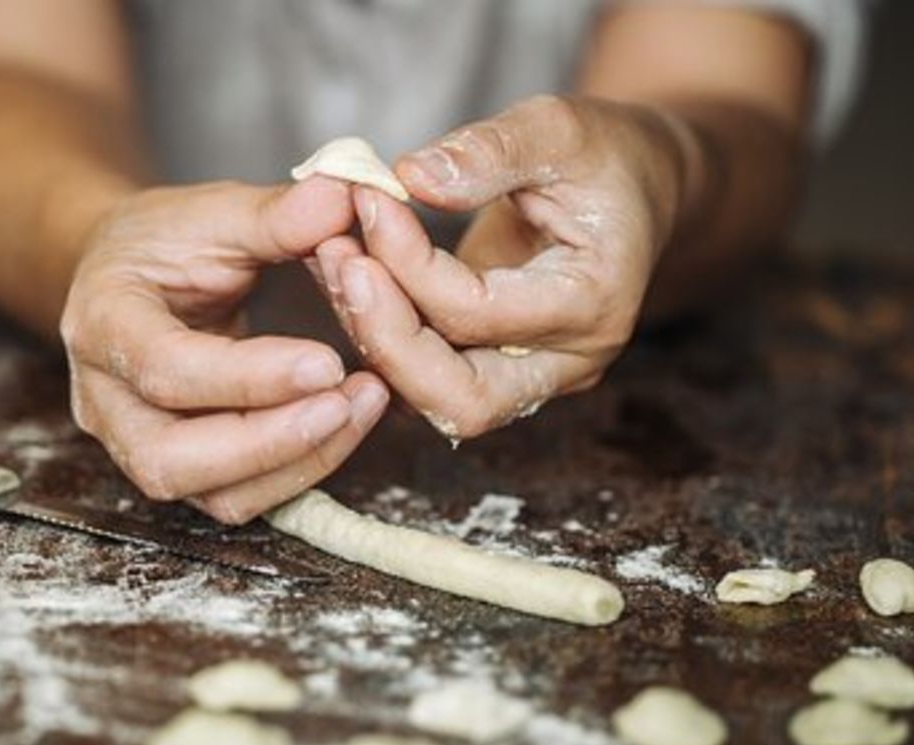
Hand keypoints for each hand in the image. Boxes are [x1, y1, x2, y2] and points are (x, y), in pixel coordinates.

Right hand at [61, 178, 389, 522]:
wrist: (130, 278)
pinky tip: (346, 423)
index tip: (327, 360)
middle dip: (270, 441)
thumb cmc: (165, 244)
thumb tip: (344, 195)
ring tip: (363, 406)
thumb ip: (274, 213)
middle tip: (347, 401)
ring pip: (211, 495)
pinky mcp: (182, 468)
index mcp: (103, 323)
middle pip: (172, 459)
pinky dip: (299, 470)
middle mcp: (105, 401)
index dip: (247, 377)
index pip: (164, 370)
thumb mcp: (211, 212)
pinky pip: (239, 497)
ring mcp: (137, 445)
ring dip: (296, 463)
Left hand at [312, 95, 693, 440]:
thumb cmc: (603, 156)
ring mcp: (529, 378)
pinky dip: (377, 334)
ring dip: (371, 338)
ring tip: (329, 258)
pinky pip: (423, 377)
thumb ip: (489, 152)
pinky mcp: (492, 371)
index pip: (479, 312)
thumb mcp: (558, 128)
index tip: (368, 200)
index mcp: (594, 304)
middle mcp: (566, 362)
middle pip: (460, 400)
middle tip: (335, 260)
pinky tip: (344, 274)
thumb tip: (410, 178)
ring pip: (432, 400)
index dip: (409, 263)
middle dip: (384, 337)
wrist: (631, 189)